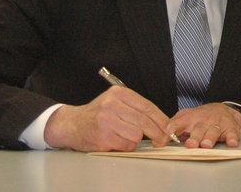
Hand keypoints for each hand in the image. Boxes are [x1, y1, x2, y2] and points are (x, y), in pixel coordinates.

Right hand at [43, 85, 172, 151]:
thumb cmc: (97, 114)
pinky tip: (117, 141)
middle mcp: (112, 105)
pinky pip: (126, 145)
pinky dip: (126, 146)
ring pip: (136, 134)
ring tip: (125, 136)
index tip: (169, 127)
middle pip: (144, 121)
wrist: (71, 124)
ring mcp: (106, 121)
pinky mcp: (103, 137)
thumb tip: (161, 122)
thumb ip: (134, 107)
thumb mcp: (114, 101)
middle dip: (157, 132)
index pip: (147, 106)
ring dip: (136, 139)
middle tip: (162, 139)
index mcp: (118, 93)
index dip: (161, 118)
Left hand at [168, 102, 240, 147]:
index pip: (180, 121)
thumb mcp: (185, 118)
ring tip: (206, 144)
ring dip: (210, 138)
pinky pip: (232, 134)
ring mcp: (217, 123)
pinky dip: (232, 138)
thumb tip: (157, 142)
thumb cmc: (200, 118)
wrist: (222, 109)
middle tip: (190, 144)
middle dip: (194, 136)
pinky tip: (231, 142)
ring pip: (213, 131)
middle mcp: (204, 120)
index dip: (174, 126)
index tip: (169, 131)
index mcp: (191, 118)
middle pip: (198, 128)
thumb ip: (173, 128)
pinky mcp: (231, 128)